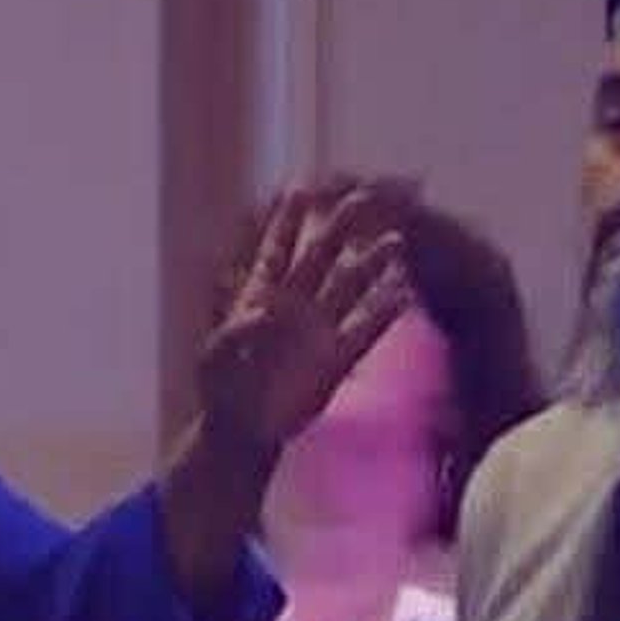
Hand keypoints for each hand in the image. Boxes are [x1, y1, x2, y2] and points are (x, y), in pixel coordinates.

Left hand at [196, 185, 411, 464]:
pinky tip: (404, 294)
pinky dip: (385, 312)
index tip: (302, 188)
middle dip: (340, 227)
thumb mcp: (215, 358)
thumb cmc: (219, 392)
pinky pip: (367, 329)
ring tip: (394, 243)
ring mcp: (318, 330)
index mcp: (259, 299)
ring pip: (350, 286)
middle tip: (363, 198)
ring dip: (371, 265)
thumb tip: (265, 310)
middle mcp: (294, 307)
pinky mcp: (337, 358)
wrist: (241, 431)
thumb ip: (236, 331)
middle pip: (321, 257)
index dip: (287, 221)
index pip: (276, 250)